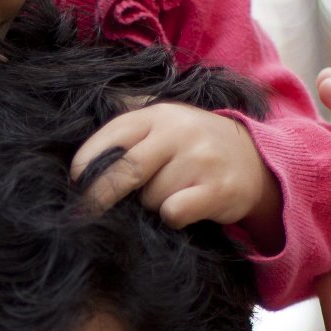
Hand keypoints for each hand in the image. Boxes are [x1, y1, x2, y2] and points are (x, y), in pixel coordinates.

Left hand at [69, 102, 275, 229]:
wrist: (255, 161)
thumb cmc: (194, 145)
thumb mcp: (165, 120)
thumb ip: (128, 117)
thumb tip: (76, 120)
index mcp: (158, 114)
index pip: (112, 137)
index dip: (88, 162)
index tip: (75, 181)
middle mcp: (178, 132)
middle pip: (124, 171)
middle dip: (99, 196)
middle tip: (82, 213)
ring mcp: (200, 159)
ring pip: (150, 198)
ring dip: (152, 205)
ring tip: (171, 193)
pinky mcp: (217, 189)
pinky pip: (174, 213)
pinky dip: (173, 216)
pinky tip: (185, 207)